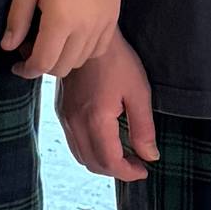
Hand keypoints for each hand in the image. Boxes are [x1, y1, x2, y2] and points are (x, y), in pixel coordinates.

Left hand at [1, 0, 120, 78]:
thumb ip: (17, 18)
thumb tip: (8, 46)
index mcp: (61, 21)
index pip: (44, 63)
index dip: (27, 70)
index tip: (15, 66)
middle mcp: (86, 28)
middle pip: (64, 67)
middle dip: (43, 65)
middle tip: (29, 46)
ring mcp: (104, 23)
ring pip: (82, 60)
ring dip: (64, 58)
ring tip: (50, 38)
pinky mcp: (113, 15)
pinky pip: (99, 47)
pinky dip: (83, 50)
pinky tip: (72, 33)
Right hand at [56, 30, 158, 182]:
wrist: (86, 37)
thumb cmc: (117, 61)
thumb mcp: (138, 92)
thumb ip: (143, 128)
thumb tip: (149, 156)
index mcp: (96, 119)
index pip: (110, 162)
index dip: (128, 173)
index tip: (144, 169)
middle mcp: (75, 122)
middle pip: (93, 164)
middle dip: (116, 171)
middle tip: (136, 164)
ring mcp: (64, 117)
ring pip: (81, 156)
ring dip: (102, 162)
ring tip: (123, 155)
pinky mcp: (61, 110)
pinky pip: (73, 142)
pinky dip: (90, 150)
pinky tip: (106, 140)